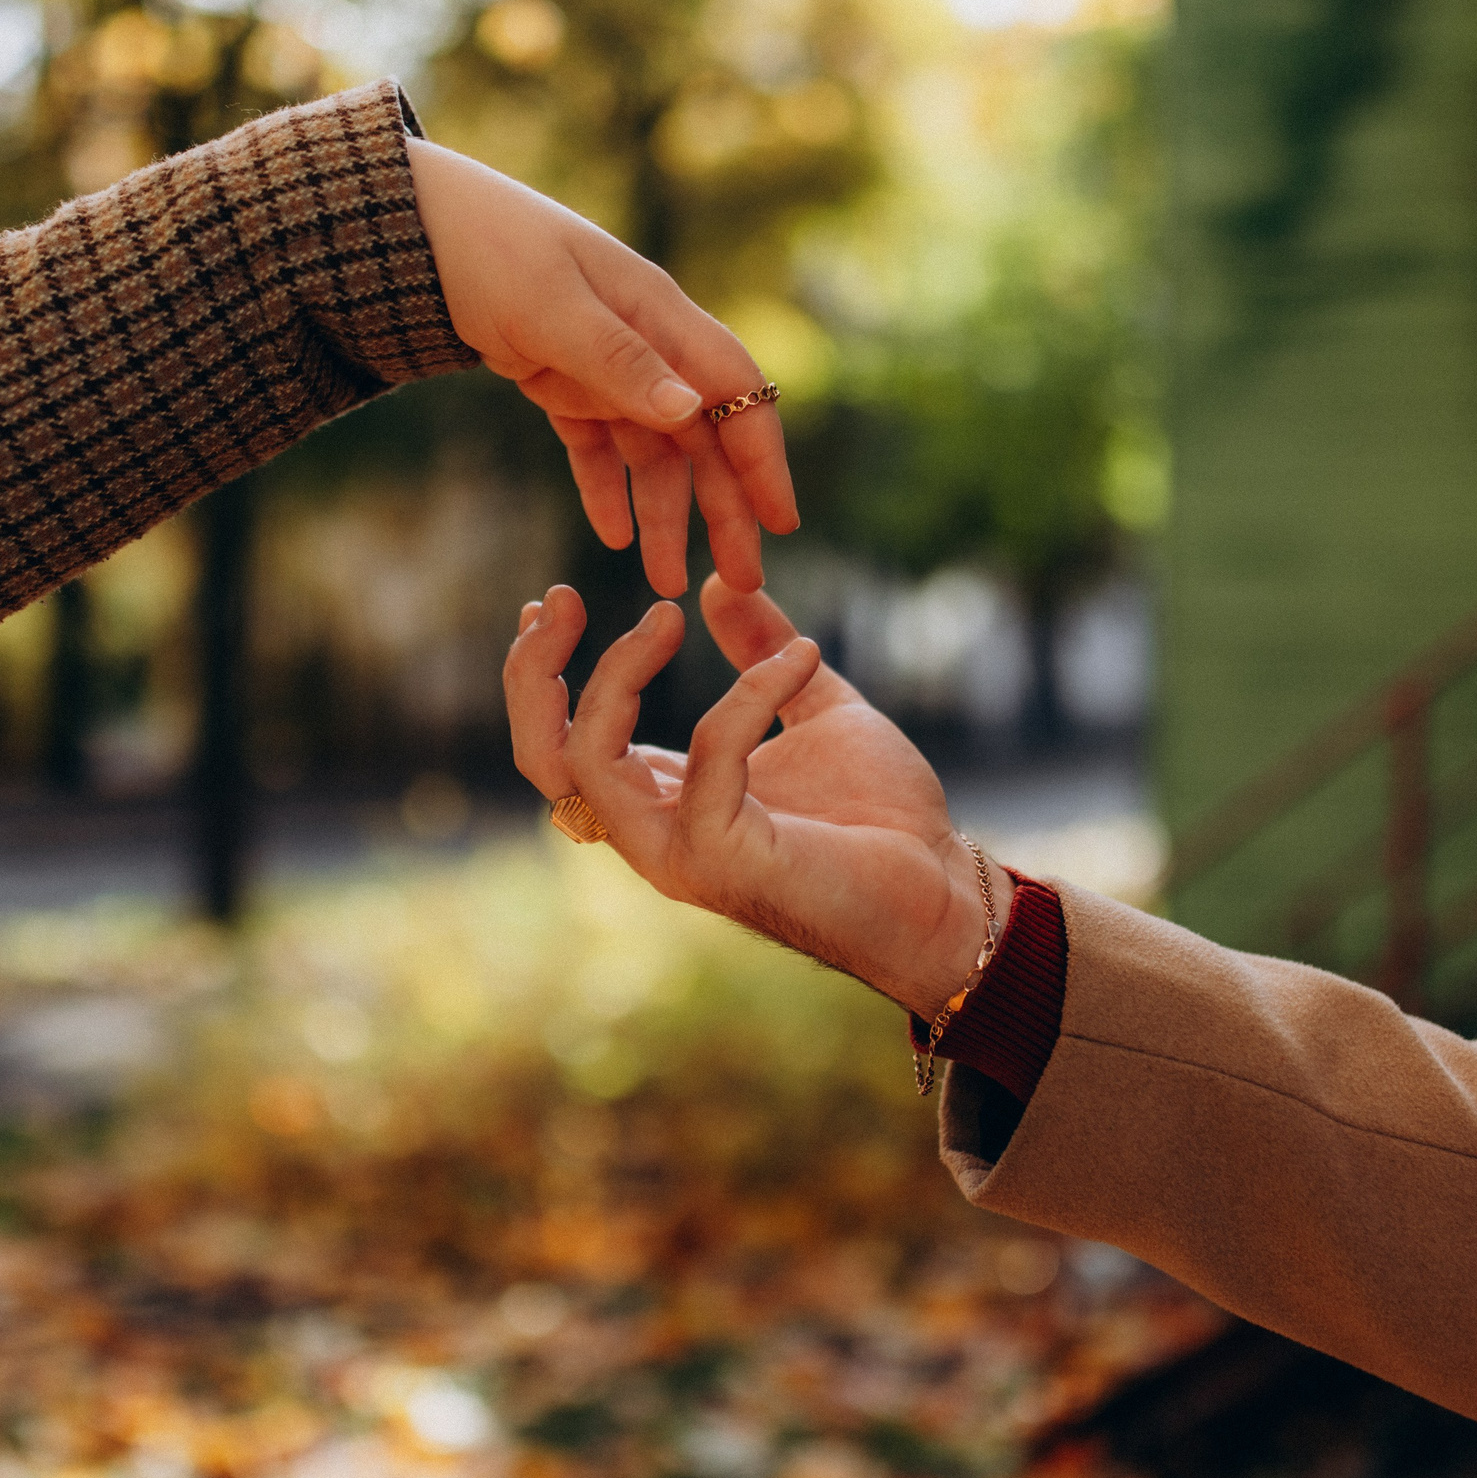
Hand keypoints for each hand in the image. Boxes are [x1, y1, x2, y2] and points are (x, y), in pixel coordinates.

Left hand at [407, 139, 795, 598]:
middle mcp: (646, 345)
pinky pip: (597, 450)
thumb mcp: (553, 306)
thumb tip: (692, 411)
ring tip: (665, 584)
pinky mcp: (562, 384)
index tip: (781, 519)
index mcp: (659, 314)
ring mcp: (604, 367)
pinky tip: (613, 538)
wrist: (417, 228)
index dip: (763, 457)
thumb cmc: (491, 248)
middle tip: (741, 580)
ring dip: (664, 517)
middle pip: (703, 437)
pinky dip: (606, 492)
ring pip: (652, 455)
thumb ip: (620, 361)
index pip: (734, 392)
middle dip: (725, 508)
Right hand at [502, 576, 993, 1020]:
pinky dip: (748, 694)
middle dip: (531, 673)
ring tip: (666, 614)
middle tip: (555, 600)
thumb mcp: (818, 706)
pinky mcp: (723, 859)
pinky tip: (805, 659)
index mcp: (663, 796)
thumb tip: (719, 585)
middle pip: (541, 757)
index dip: (539, 670)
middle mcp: (654, 830)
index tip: (555, 599)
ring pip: (587, 761)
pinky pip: (709, 756)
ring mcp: (679, 852)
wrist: (944, 892)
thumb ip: (761, 650)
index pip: (559, 739)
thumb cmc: (882, 819)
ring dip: (614, 675)